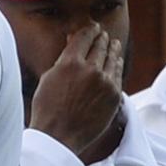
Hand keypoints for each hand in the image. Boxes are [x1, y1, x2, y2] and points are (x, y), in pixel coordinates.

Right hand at [28, 24, 126, 161]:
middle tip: (103, 35)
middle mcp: (89, 69)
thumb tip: (73, 41)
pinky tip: (116, 61)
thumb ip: (64, 58)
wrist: (59, 138)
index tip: (93, 27)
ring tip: (114, 44)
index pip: (85, 36)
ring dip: (113, 48)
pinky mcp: (114, 95)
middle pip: (101, 45)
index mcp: (70, 62)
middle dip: (102, 38)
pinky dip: (117, 65)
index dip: (90, 29)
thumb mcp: (49, 78)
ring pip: (112, 57)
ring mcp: (104, 82)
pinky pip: (118, 74)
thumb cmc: (48, 109)